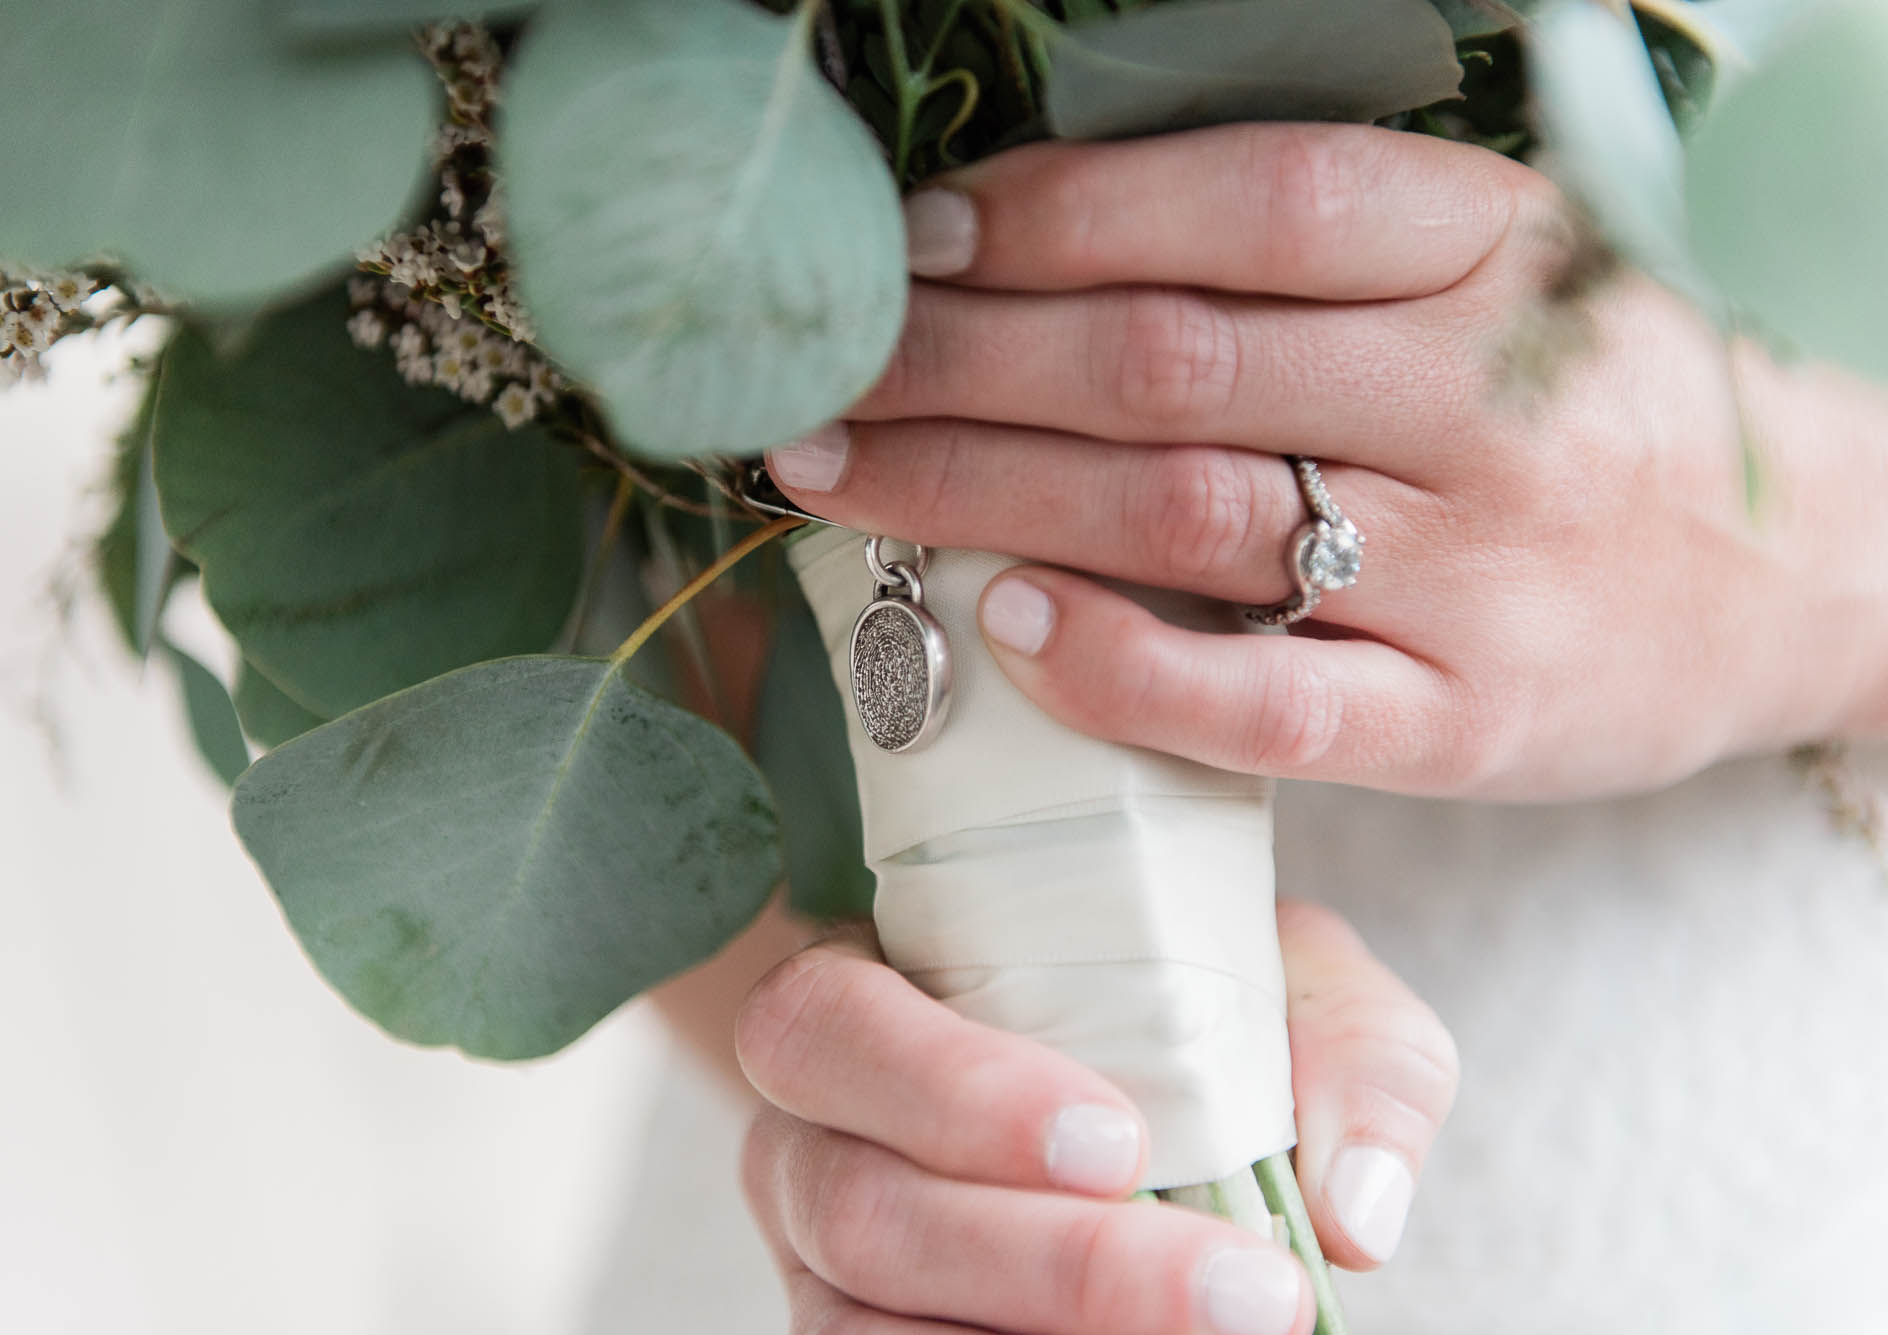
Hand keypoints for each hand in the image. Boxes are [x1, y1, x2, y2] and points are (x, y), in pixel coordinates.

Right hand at [735, 903, 1457, 1334]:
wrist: (1112, 1080)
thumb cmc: (1166, 1003)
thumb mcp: (1268, 976)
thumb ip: (1346, 1054)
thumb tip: (1357, 1212)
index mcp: (851, 999)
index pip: (833, 1026)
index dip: (953, 1090)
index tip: (1121, 1144)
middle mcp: (804, 1139)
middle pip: (862, 1212)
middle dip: (1059, 1265)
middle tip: (1243, 1293)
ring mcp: (816, 1266)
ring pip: (864, 1327)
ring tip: (1224, 1333)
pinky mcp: (856, 1332)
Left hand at [767, 123, 1887, 799]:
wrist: (1833, 562)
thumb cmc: (1608, 410)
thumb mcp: (1510, 272)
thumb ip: (1325, 256)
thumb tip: (1056, 238)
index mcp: (1490, 251)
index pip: (1238, 206)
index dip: (1052, 214)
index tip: (913, 240)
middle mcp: (1477, 398)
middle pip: (1166, 360)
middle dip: (955, 360)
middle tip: (812, 376)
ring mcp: (1478, 567)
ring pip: (1184, 513)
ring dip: (979, 491)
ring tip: (835, 479)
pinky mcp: (1475, 720)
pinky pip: (1275, 702)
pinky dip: (1127, 666)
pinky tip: (1006, 627)